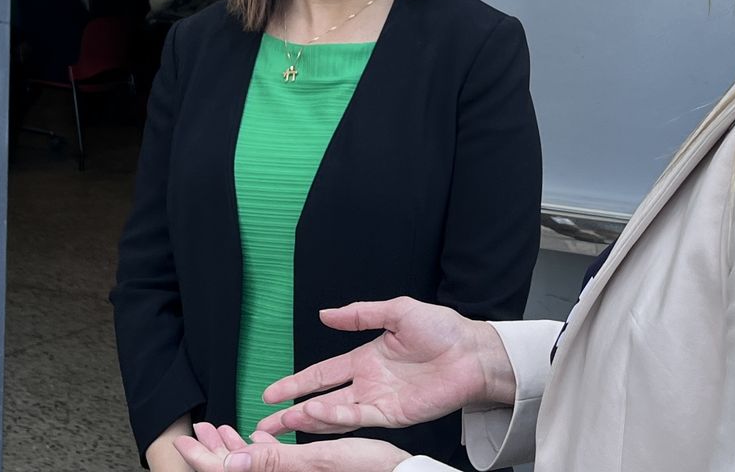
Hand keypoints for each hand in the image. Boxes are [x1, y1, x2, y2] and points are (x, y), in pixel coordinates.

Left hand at [173, 423, 405, 471]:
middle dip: (213, 451)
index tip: (183, 441)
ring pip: (251, 467)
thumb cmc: (370, 469)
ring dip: (233, 449)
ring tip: (218, 429)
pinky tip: (254, 437)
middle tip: (198, 428)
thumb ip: (273, 461)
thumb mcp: (320, 459)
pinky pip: (271, 465)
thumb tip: (228, 464)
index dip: (202, 459)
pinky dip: (257, 451)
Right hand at [255, 297, 513, 436]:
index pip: (321, 374)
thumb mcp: (396, 311)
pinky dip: (335, 418)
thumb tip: (325, 313)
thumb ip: (360, 314)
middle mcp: (366, 384)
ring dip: (308, 419)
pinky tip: (315, 415)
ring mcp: (378, 402)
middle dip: (291, 413)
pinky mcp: (393, 415)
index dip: (296, 383)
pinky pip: (359, 418)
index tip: (270, 393)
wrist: (472, 350)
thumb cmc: (442, 329)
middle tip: (263, 424)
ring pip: (335, 415)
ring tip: (282, 422)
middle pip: (320, 401)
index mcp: (364, 360)